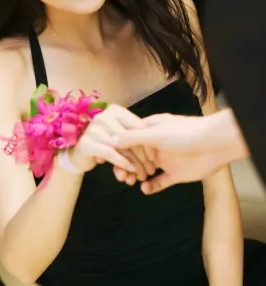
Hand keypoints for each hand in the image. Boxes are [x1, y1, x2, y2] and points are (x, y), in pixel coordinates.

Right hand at [69, 104, 152, 178]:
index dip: (147, 143)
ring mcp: (93, 129)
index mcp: (115, 111)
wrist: (79, 156)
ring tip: (141, 175)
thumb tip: (151, 144)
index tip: (154, 158)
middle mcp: (103, 116)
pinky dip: (122, 163)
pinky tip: (129, 172)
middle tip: (150, 170)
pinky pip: (110, 153)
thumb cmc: (105, 144)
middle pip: (129, 137)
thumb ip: (135, 135)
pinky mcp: (86, 144)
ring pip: (121, 147)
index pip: (137, 126)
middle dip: (142, 156)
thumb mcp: (124, 136)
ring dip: (133, 163)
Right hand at [111, 110, 248, 193]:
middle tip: (119, 175)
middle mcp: (156, 144)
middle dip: (124, 165)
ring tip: (129, 181)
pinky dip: (151, 186)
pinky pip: (159, 182)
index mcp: (150, 130)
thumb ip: (133, 138)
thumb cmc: (184, 133)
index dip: (117, 148)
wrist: (213, 145)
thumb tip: (111, 140)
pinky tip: (144, 188)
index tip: (106, 158)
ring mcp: (165, 159)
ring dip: (134, 175)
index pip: (128, 139)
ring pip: (144, 169)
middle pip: (134, 156)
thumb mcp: (155, 133)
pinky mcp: (175, 174)